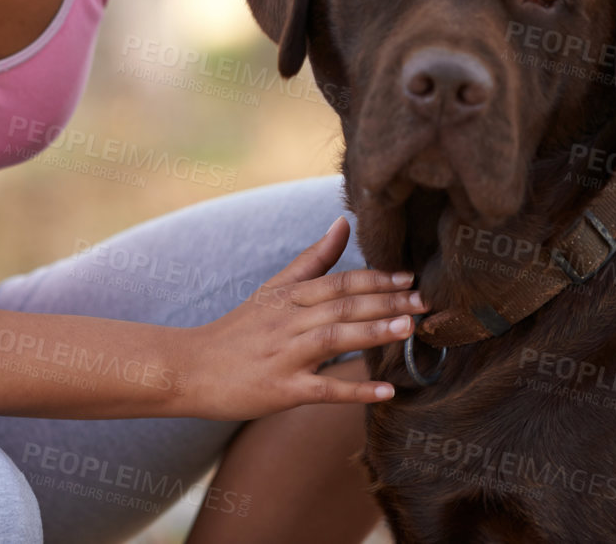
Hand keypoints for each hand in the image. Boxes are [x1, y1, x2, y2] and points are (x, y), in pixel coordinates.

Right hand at [179, 216, 425, 421]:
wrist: (190, 368)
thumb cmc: (238, 330)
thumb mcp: (273, 288)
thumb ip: (312, 258)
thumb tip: (343, 222)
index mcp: (289, 296)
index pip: (339, 281)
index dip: (375, 278)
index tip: (410, 277)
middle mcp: (288, 321)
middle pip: (342, 306)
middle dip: (386, 302)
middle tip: (425, 301)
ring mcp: (284, 356)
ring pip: (334, 339)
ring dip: (373, 334)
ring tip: (408, 330)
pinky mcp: (281, 390)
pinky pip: (323, 389)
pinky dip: (355, 390)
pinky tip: (385, 392)